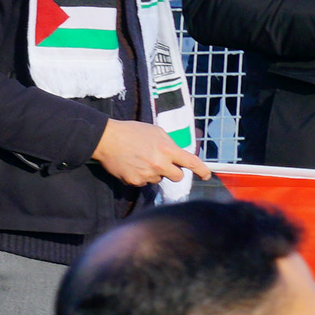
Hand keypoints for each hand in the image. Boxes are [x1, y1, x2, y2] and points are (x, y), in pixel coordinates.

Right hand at [88, 119, 211, 187]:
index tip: (207, 175)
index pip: (191, 162)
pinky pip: (143, 183)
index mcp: (167, 150)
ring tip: (140, 160)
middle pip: (177, 177)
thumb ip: (169, 144)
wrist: (107, 139)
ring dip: (154, 173)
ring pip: (159, 179)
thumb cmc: (131, 132)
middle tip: (163, 164)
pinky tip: (132, 166)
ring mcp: (147, 175)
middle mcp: (160, 164)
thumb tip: (177, 154)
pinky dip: (140, 176)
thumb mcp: (156, 131)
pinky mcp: (135, 181)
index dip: (202, 170)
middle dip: (173, 172)